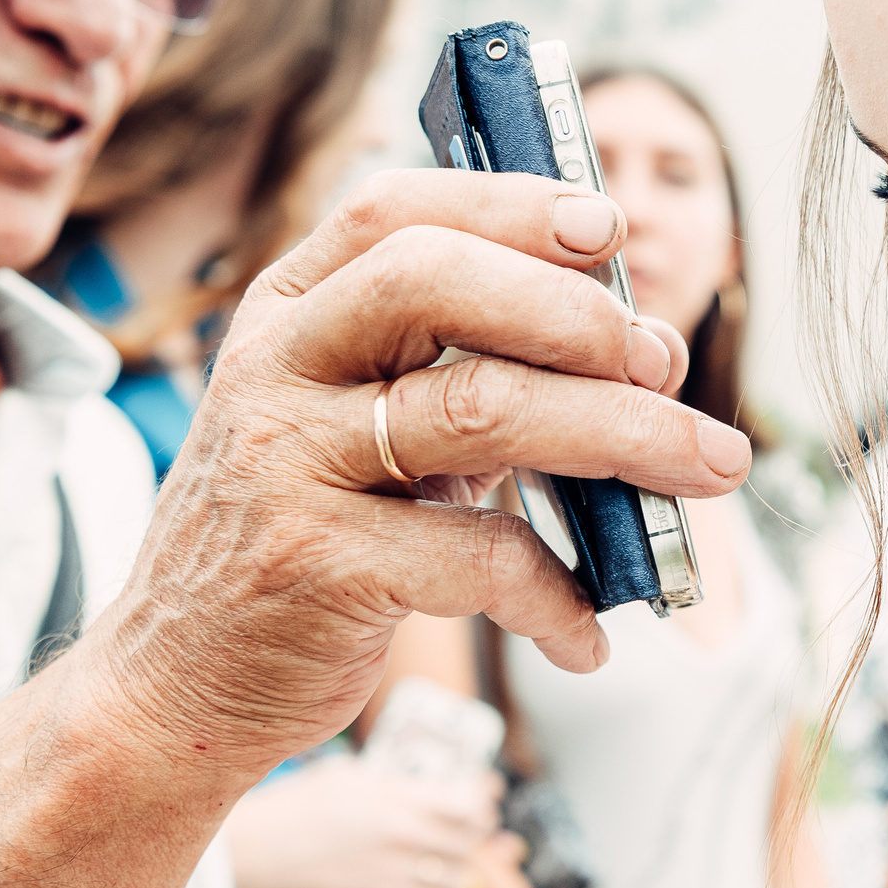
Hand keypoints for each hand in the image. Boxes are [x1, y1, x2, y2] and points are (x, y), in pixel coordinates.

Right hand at [59, 171, 751, 794]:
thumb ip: (459, 372)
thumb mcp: (354, 427)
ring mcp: (287, 464)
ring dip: (625, 436)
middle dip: (581, 314)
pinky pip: (478, 558)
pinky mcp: (314, 565)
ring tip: (710, 469)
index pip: (396, 214)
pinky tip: (590, 630)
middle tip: (669, 362)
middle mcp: (276, 369)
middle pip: (439, 286)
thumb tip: (640, 346)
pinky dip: (559, 595)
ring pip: (482, 411)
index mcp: (290, 313)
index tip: (608, 224)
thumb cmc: (307, 537)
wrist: (177, 682)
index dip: (511, 205)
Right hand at [225, 755, 503, 887]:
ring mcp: (398, 870)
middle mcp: (406, 831)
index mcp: (399, 795)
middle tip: (467, 834)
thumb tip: (430, 783)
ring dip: (462, 869)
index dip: (482, 802)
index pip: (471, 801)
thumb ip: (393, 782)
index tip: (479, 802)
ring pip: (463, 874)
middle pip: (472, 837)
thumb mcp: (347, 775)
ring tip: (449, 864)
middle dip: (475, 835)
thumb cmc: (294, 808)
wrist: (254, 853)